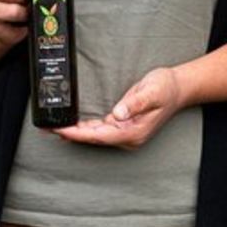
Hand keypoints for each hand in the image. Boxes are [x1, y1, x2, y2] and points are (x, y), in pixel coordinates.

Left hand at [52, 67, 182, 149]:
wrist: (179, 87)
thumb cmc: (166, 88)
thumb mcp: (152, 92)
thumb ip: (135, 103)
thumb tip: (117, 114)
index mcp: (133, 131)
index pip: (99, 136)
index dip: (78, 134)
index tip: (61, 130)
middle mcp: (128, 136)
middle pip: (93, 138)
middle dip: (70, 134)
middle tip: (47, 128)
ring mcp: (126, 132)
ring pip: (95, 135)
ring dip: (75, 132)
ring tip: (54, 127)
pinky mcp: (123, 125)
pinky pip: (99, 130)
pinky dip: (85, 128)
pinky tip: (73, 125)